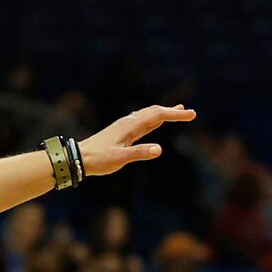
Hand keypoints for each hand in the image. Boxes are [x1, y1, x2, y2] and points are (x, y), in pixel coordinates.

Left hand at [78, 104, 195, 178]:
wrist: (79, 157)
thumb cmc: (99, 160)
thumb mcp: (120, 159)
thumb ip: (139, 153)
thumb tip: (159, 149)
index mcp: (130, 126)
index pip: (158, 116)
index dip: (175, 115)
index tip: (191, 115)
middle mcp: (128, 122)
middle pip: (155, 112)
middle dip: (173, 112)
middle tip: (191, 113)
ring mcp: (125, 125)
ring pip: (148, 114)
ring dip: (164, 112)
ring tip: (177, 111)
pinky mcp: (122, 131)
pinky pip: (142, 121)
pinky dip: (154, 118)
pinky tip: (155, 121)